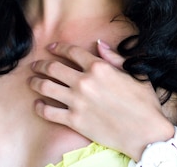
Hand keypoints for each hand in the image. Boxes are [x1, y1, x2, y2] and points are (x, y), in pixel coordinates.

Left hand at [29, 41, 174, 160]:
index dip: (58, 48)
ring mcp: (77, 102)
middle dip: (41, 64)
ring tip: (31, 81)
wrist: (146, 132)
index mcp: (99, 67)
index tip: (51, 47)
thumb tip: (99, 43)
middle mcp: (84, 82)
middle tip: (34, 65)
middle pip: (53, 68)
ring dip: (36, 82)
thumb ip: (114, 57)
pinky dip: (40, 107)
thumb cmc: (144, 102)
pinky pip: (49, 112)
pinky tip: (38, 104)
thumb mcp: (134, 73)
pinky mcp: (74, 120)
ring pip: (46, 87)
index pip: (71, 52)